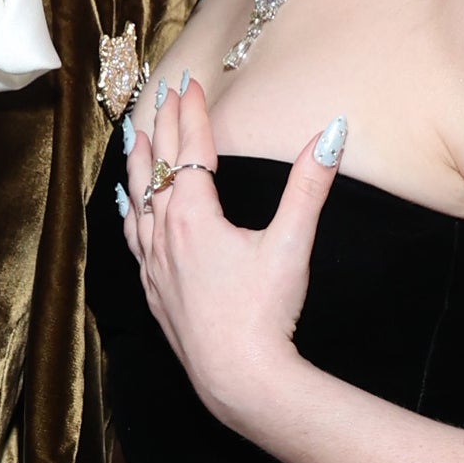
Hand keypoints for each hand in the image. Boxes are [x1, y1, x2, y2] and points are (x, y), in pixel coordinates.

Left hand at [120, 77, 336, 430]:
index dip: (192, 113)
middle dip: (158, 125)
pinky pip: (134, 238)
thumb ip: (309, 185)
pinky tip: (131, 209)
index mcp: (193, 217)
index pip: (189, 150)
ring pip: (136, 200)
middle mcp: (164, 235)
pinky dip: (131, 211)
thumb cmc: (264, 315)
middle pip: (156, 167)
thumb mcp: (292, 245)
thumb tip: (332, 133)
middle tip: (158, 92)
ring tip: (134, 137)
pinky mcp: (154, 292)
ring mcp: (154, 266)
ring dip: (136, 163)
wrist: (238, 379)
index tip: (190, 83)